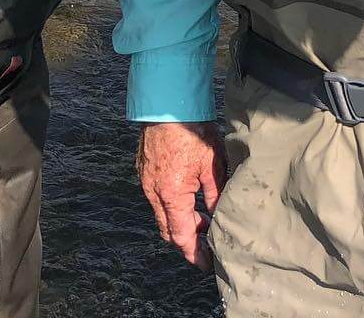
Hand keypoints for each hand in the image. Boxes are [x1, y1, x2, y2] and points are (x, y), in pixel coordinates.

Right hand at [137, 121, 225, 270]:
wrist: (168, 101)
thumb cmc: (193, 130)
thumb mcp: (212, 164)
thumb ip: (216, 195)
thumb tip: (220, 217)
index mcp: (171, 194)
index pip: (181, 236)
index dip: (194, 253)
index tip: (206, 263)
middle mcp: (153, 191)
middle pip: (168, 229)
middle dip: (187, 238)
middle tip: (208, 239)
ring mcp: (145, 179)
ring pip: (161, 213)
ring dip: (179, 219)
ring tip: (202, 215)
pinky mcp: (143, 168)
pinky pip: (156, 196)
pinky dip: (171, 203)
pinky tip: (188, 195)